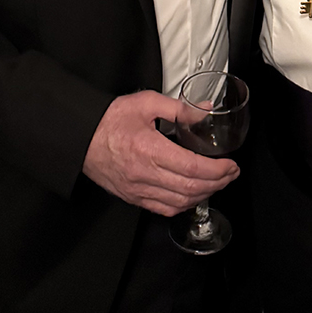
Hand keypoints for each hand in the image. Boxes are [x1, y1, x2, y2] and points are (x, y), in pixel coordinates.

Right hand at [82, 89, 239, 215]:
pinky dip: (184, 205)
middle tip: (231, 173)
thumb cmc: (110, 119)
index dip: (217, 170)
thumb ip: (179, 108)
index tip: (231, 164)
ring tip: (218, 183)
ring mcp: (138, 190)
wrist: (80, 137)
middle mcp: (144, 174)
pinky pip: (163, 208)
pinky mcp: (133, 197)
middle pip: (190, 188)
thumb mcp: (146, 103)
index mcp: (149, 149)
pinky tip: (194, 195)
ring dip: (204, 195)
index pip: (192, 167)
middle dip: (217, 183)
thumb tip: (206, 111)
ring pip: (179, 202)